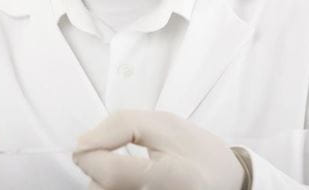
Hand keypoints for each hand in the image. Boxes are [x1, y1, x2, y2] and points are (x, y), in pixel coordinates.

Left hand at [72, 110, 245, 189]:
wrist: (226, 182)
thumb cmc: (194, 149)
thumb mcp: (163, 124)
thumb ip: (120, 126)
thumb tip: (82, 146)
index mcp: (176, 177)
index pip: (113, 174)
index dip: (90, 157)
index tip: (85, 147)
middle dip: (98, 170)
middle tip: (119, 159)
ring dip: (104, 184)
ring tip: (131, 175)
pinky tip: (130, 184)